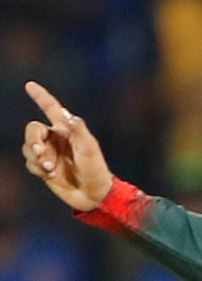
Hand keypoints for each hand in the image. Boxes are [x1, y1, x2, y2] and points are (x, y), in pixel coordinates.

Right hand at [22, 81, 112, 211]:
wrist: (94, 195)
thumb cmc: (95, 169)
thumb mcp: (89, 148)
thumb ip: (78, 130)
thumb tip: (66, 115)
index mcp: (66, 129)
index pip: (51, 108)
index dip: (40, 96)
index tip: (29, 85)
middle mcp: (55, 139)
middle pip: (32, 130)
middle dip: (33, 140)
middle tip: (40, 152)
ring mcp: (49, 153)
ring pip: (28, 148)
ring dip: (36, 157)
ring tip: (50, 169)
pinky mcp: (44, 168)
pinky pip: (30, 163)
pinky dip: (37, 168)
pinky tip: (50, 174)